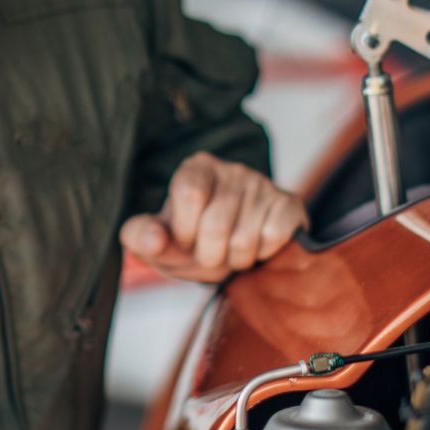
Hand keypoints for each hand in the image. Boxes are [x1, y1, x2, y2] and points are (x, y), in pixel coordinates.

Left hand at [119, 152, 306, 283]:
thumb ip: (141, 237)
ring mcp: (263, 185)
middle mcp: (232, 170)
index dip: (185, 231)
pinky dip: (262, 255)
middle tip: (211, 254)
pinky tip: (257, 247)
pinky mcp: (289, 204)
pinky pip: (273, 238)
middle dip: (209, 256)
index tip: (185, 240)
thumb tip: (153, 240)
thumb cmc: (191, 240)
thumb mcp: (158, 240)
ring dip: (235, 260)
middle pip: (216, 225)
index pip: (189, 196)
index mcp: (196, 168)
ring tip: (233, 251)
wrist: (234, 247)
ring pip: (244, 240)